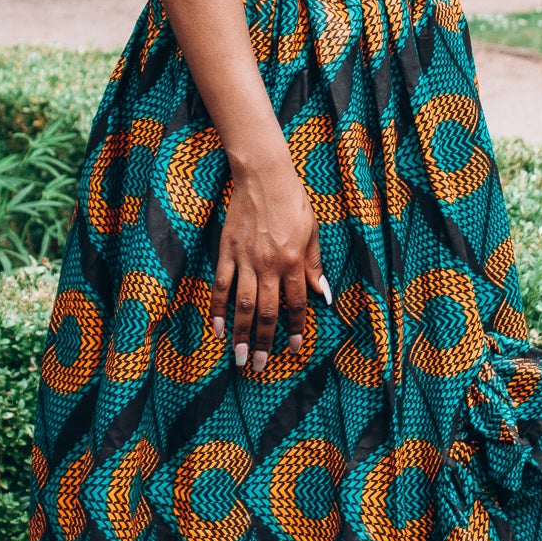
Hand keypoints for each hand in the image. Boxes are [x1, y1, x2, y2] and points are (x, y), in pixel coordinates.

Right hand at [209, 145, 330, 373]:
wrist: (263, 175)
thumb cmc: (292, 200)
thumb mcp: (312, 231)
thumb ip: (314, 264)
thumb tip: (322, 293)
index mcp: (294, 261)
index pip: (295, 303)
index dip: (295, 328)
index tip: (294, 347)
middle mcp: (269, 265)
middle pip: (266, 311)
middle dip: (263, 342)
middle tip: (258, 365)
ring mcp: (246, 259)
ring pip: (242, 304)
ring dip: (240, 333)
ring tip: (238, 357)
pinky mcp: (227, 251)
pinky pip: (222, 285)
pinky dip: (219, 307)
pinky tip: (218, 327)